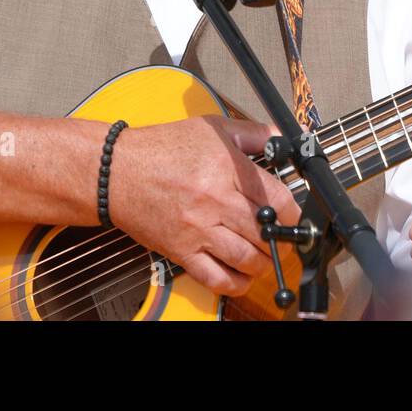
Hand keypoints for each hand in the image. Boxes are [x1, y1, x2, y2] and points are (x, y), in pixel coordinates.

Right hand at [107, 115, 299, 296]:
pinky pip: (216, 278)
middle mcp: (215, 201)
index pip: (276, 198)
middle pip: (265, 231)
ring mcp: (198, 229)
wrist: (117, 172)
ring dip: (265, 262)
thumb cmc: (162, 148)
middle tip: (283, 237)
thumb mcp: (212, 128)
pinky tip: (243, 275)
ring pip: (246, 258)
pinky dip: (236, 282)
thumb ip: (252, 133)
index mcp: (226, 169)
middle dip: (282, 238)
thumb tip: (282, 137)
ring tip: (267, 256)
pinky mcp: (182, 251)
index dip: (293, 212)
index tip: (294, 216)